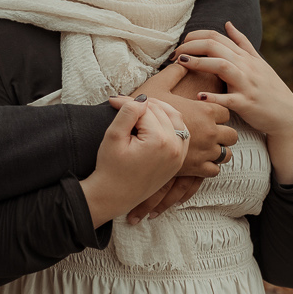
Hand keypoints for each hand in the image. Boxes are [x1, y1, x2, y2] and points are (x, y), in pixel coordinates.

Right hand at [80, 97, 189, 227]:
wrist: (115, 195)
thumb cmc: (110, 168)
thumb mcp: (113, 137)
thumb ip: (127, 113)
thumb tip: (140, 98)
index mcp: (159, 140)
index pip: (145, 108)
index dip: (126, 102)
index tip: (111, 101)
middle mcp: (175, 146)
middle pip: (162, 111)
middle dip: (142, 104)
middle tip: (123, 103)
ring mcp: (179, 154)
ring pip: (176, 119)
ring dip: (160, 110)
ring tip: (140, 109)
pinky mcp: (178, 160)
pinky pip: (182, 134)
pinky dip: (171, 123)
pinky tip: (155, 122)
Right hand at [127, 63, 234, 176]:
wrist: (130, 141)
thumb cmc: (142, 114)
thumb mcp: (155, 87)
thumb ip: (173, 73)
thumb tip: (183, 62)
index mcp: (204, 112)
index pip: (225, 112)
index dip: (215, 113)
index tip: (204, 114)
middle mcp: (210, 132)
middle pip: (231, 134)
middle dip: (221, 132)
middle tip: (206, 131)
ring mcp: (205, 153)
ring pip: (226, 154)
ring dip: (218, 150)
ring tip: (204, 146)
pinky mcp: (197, 170)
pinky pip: (215, 170)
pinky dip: (209, 166)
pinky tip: (197, 159)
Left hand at [174, 21, 292, 182]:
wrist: (287, 116)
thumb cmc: (268, 88)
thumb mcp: (258, 62)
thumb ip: (241, 43)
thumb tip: (227, 23)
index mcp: (244, 57)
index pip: (216, 37)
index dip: (194, 36)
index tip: (181, 45)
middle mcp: (245, 67)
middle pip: (215, 47)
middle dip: (190, 47)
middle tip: (174, 55)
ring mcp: (246, 85)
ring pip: (222, 66)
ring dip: (199, 63)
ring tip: (181, 63)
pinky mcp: (246, 104)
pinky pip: (228, 99)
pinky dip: (213, 97)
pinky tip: (198, 96)